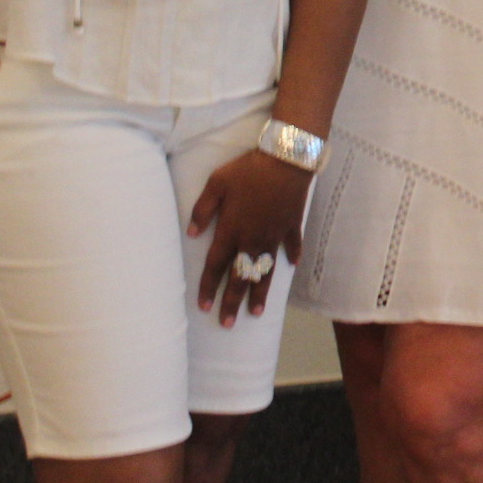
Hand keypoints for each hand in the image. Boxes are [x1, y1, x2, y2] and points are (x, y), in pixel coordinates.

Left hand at [189, 148, 311, 325]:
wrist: (286, 159)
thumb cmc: (248, 169)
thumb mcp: (217, 183)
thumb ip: (202, 209)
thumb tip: (191, 233)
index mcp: (231, 230)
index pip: (216, 266)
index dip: (208, 287)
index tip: (203, 307)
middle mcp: (252, 239)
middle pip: (241, 277)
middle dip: (233, 302)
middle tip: (228, 324)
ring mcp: (274, 235)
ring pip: (265, 271)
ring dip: (260, 293)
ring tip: (257, 312)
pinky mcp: (291, 225)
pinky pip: (291, 246)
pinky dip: (290, 256)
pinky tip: (289, 266)